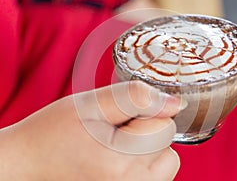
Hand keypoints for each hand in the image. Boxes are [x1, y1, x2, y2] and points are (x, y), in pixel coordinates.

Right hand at [0, 81, 183, 180]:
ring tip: (115, 147)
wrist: (28, 166)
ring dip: (147, 148)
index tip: (116, 118)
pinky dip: (143, 163)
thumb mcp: (91, 104)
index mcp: (121, 161)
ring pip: (167, 160)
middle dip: (145, 131)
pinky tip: (118, 160)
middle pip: (168, 143)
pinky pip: (156, 175)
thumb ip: (135, 98)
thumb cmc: (52, 134)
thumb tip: (175, 102)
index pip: (165, 124)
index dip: (142, 113)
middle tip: (111, 133)